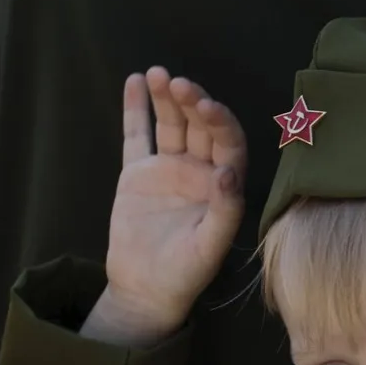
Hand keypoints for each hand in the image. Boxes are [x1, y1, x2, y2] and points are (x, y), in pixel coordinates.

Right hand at [101, 67, 246, 334]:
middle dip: (193, 103)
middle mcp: (200, 173)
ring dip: (167, 99)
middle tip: (179, 85)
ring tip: (157, 75)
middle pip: (201, 128)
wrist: (146, 289)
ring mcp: (169, 170)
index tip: (207, 106)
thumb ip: (225, 209)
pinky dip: (136, 110)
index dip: (221, 123)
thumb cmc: (186, 273)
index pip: (229, 145)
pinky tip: (136, 82)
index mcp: (224, 187)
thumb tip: (229, 170)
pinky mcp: (138, 174)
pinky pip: (138, 136)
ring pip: (172, 125)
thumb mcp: (210, 246)